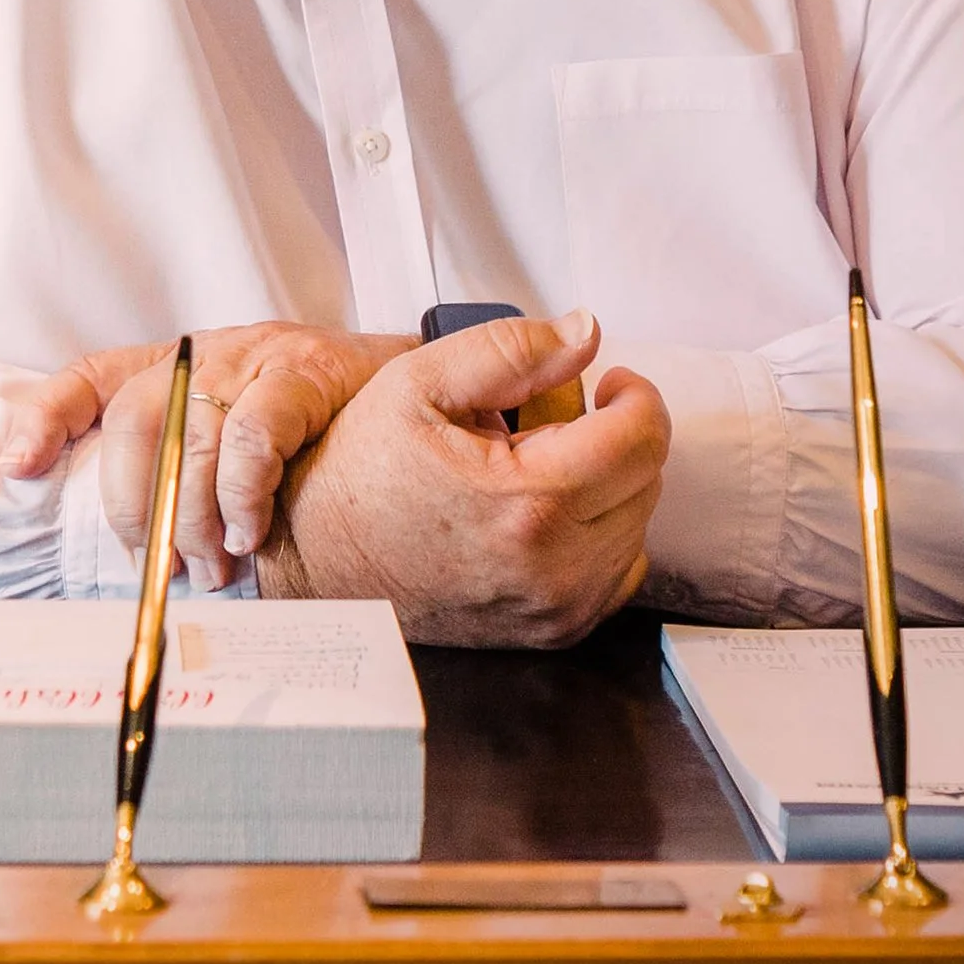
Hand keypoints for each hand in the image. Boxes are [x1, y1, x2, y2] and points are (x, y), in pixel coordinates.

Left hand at [0, 321, 411, 588]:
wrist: (398, 378)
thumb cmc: (308, 418)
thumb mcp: (232, 431)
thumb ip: (181, 465)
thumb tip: (136, 545)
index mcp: (175, 363)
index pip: (93, 375)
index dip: (47, 415)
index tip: (19, 466)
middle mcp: (204, 353)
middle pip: (133, 418)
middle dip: (136, 504)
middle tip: (161, 563)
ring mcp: (252, 356)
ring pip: (191, 436)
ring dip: (193, 517)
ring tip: (212, 564)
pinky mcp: (302, 371)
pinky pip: (253, 435)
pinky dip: (242, 495)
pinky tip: (249, 532)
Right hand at [256, 310, 669, 646]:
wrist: (317, 561)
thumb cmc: (359, 473)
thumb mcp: (420, 382)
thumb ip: (512, 348)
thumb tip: (586, 331)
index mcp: (529, 500)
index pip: (643, 437)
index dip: (633, 394)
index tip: (607, 383)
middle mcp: (554, 566)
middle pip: (647, 479)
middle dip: (612, 436)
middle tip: (549, 422)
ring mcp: (556, 607)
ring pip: (637, 525)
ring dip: (606, 486)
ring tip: (536, 468)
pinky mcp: (552, 631)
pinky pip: (617, 572)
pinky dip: (599, 534)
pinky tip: (546, 514)